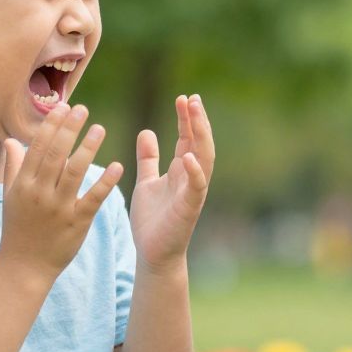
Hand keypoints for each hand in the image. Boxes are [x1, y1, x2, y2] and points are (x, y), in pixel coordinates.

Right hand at [0, 104, 124, 279]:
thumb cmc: (17, 229)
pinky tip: (118, 166)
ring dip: (88, 148)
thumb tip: (10, 140)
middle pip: (56, 154)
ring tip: (100, 128)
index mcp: (24, 184)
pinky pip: (93, 198)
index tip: (63, 106)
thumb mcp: (10, 197)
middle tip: (83, 109)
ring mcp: (59, 208)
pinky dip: (106, 181)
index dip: (51, 125)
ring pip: (75, 172)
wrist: (24, 267)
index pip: (38, 147)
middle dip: (69, 129)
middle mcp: (40, 193)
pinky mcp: (77, 223)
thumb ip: (12, 167)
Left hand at [127, 94, 214, 269]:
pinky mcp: (189, 208)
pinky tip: (187, 157)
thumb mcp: (147, 182)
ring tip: (194, 115)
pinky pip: (196, 187)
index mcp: (181, 171)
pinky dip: (195, 172)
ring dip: (200, 136)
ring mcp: (192, 192)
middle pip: (200, 143)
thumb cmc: (152, 220)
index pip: (188, 139)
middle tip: (192, 99)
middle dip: (197, 121)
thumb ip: (149, 159)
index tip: (184, 98)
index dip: (187, 119)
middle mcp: (191, 178)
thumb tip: (147, 131)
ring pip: (204, 159)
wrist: (153, 253)